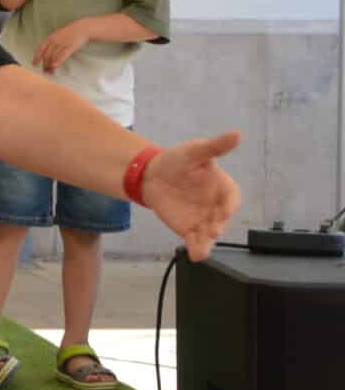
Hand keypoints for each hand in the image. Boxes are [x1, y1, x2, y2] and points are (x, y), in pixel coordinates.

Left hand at [34, 19, 90, 73]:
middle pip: (46, 55)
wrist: (82, 28)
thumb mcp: (58, 35)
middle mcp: (54, 41)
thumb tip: (47, 52)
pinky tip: (55, 67)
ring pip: (53, 56)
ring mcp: (62, 44)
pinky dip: (57, 62)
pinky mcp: (70, 47)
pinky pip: (62, 55)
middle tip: (45, 71)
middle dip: (45, 64)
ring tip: (51, 72)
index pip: (40, 48)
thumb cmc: (70, 32)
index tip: (34, 64)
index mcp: (50, 38)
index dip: (37, 57)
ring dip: (51, 66)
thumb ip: (52, 42)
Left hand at [140, 131, 242, 258]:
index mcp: (223, 186)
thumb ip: (216, 146)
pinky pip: (195, 240)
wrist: (152, 174)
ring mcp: (204, 219)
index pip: (231, 197)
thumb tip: (236, 134)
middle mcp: (216, 205)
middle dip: (218, 225)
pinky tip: (195, 255)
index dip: (229, 204)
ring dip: (207, 242)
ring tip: (202, 251)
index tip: (226, 211)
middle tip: (214, 231)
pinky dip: (196, 248)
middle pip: (221, 219)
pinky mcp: (190, 228)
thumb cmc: (178, 160)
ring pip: (209, 233)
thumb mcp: (196, 150)